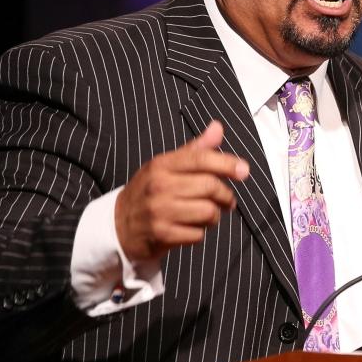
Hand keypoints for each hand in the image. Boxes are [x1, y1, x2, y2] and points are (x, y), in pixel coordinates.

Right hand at [115, 120, 249, 260]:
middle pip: (210, 187)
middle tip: (226, 200)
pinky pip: (198, 234)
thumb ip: (195, 150)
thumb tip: (218, 127)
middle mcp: (159, 185)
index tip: (244, 171)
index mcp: (162, 165)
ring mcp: (159, 210)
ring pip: (208, 212)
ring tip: (206, 214)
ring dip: (214, 216)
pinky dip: (200, 233)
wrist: (118, 225)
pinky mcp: (161, 234)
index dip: (227, 164)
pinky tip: (190, 228)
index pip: (201, 159)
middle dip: (225, 196)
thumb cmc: (149, 191)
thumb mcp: (166, 166)